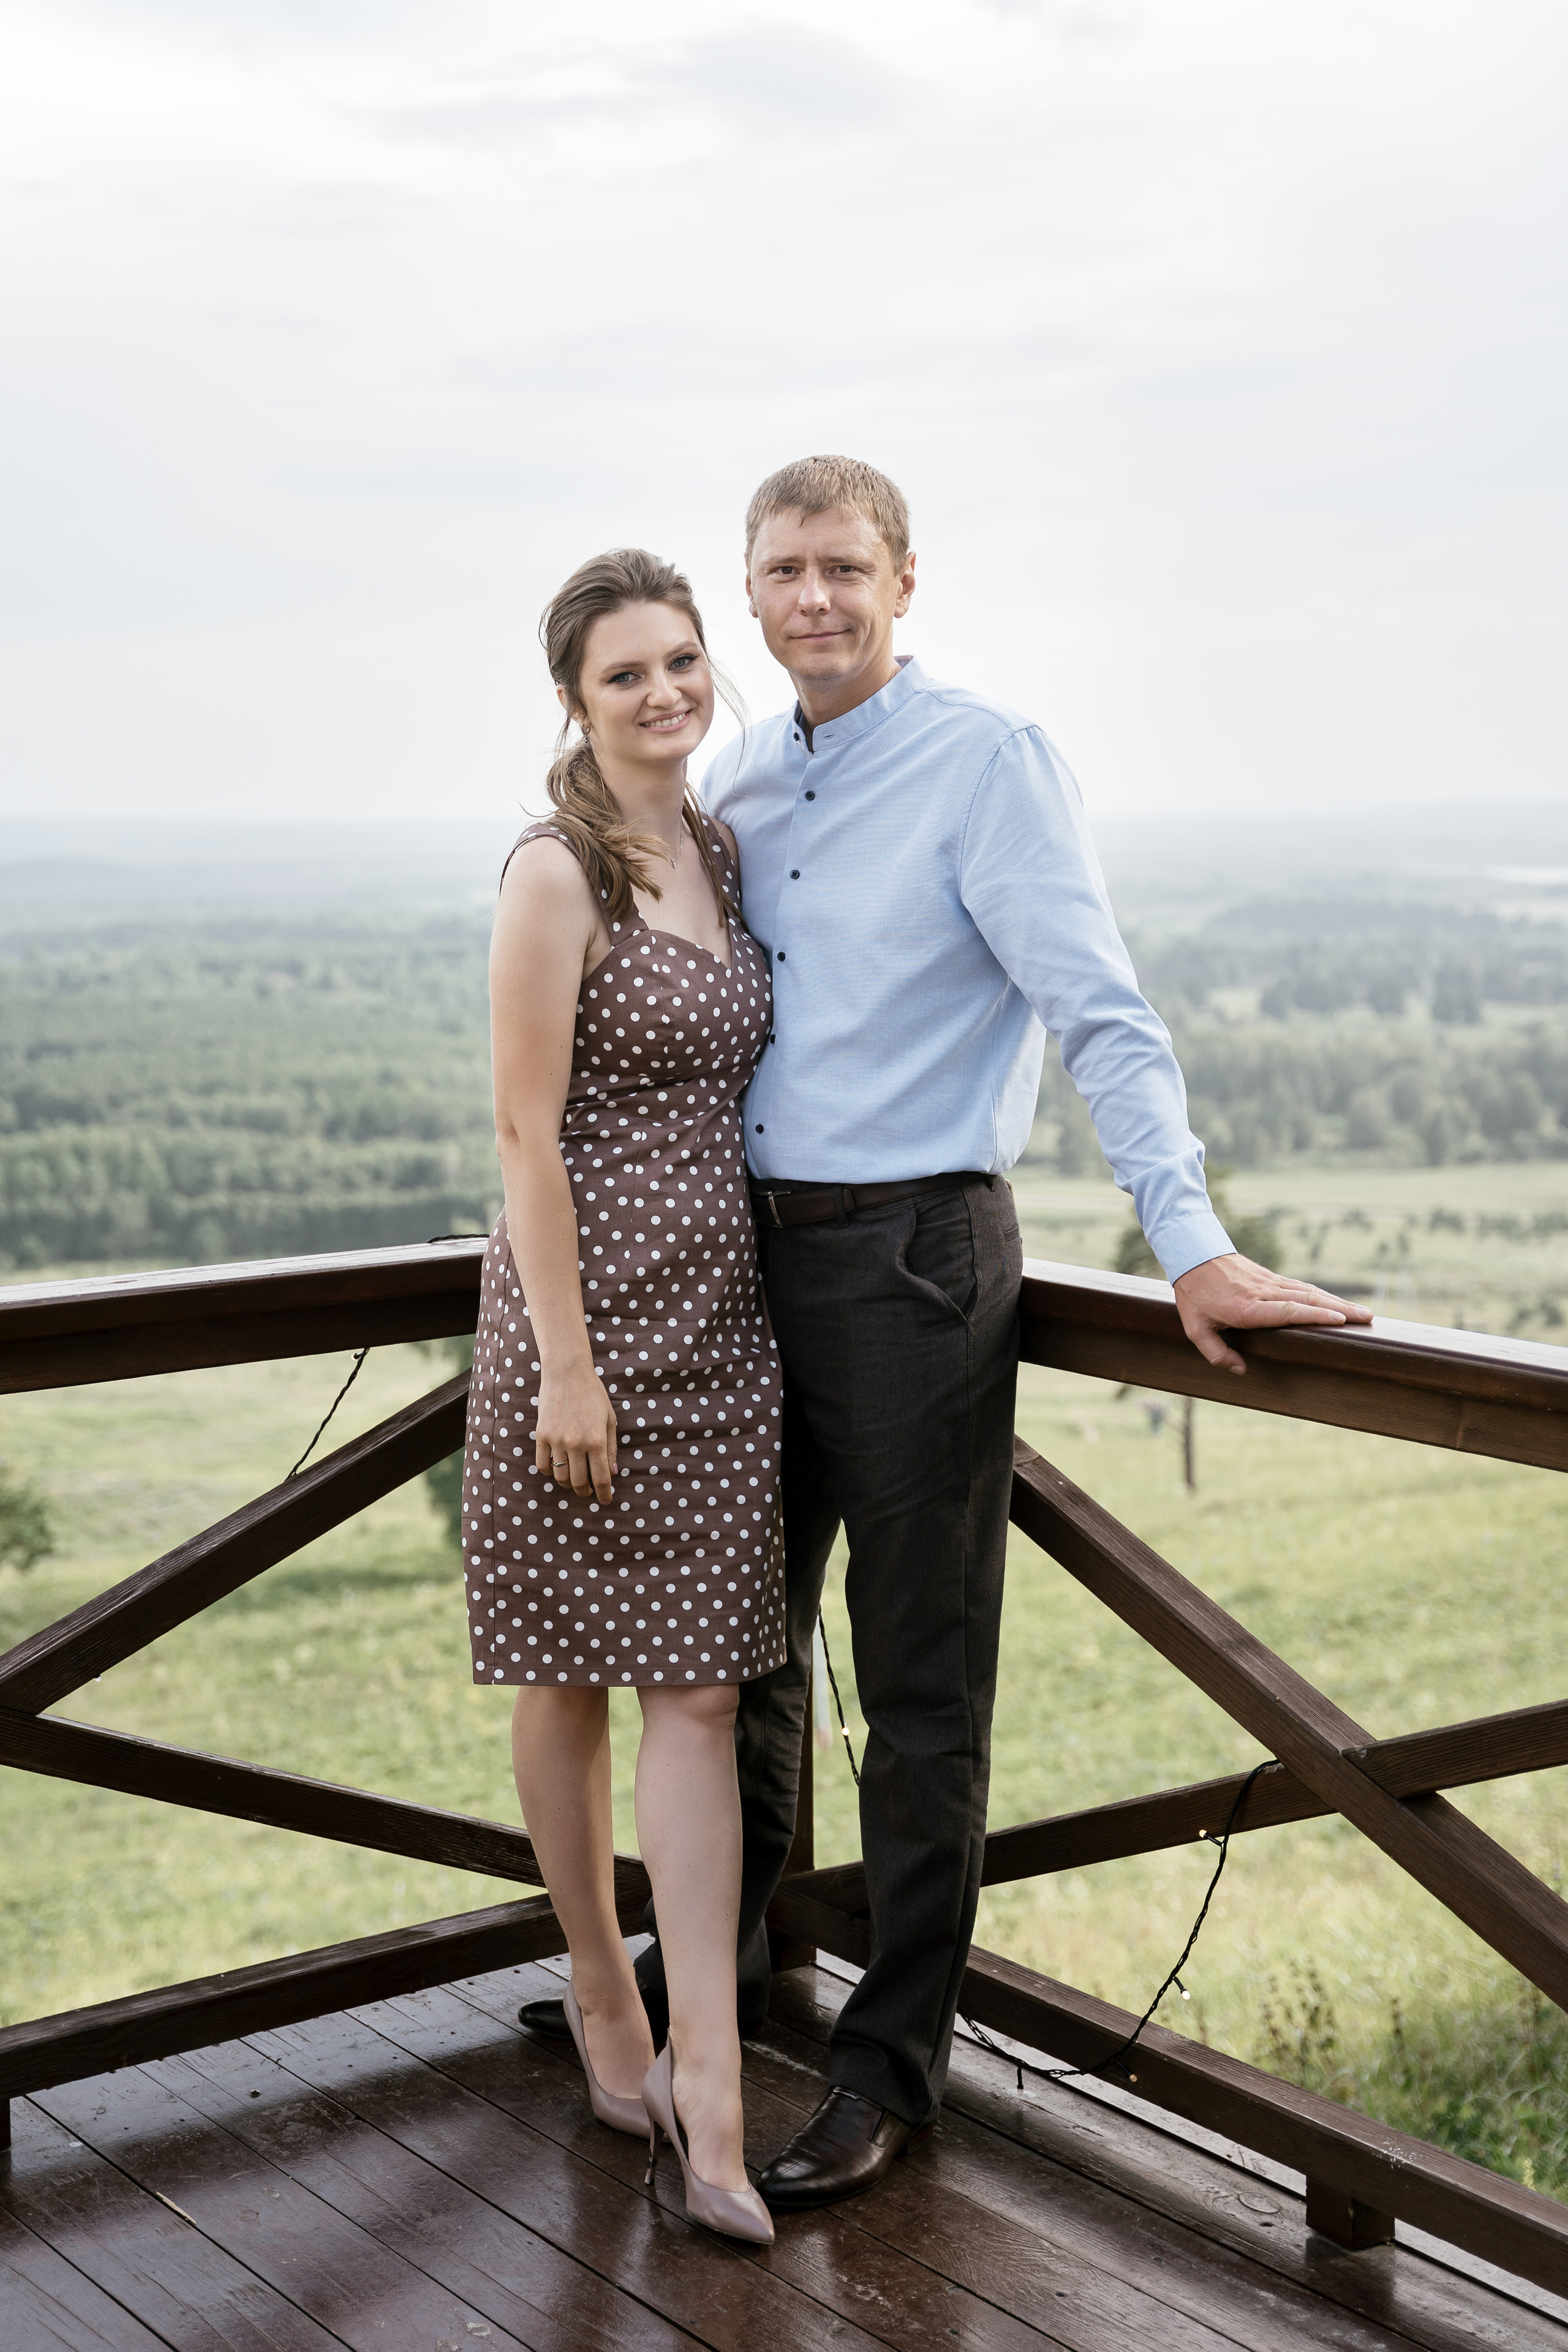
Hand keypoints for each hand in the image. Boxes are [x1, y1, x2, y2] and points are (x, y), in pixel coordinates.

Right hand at [534, 1361, 616, 1502]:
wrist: (567, 1373)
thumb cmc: (593, 1394)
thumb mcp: (609, 1419)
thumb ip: (611, 1448)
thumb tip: (612, 1473)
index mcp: (596, 1440)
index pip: (600, 1478)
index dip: (604, 1493)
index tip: (606, 1500)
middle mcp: (576, 1444)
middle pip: (578, 1482)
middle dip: (585, 1492)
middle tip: (588, 1491)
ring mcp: (556, 1440)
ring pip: (560, 1477)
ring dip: (568, 1485)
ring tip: (573, 1482)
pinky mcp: (542, 1435)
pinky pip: (543, 1464)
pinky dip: (550, 1472)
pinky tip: (557, 1469)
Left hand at [1172, 1253, 1371, 1375]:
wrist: (1193, 1253)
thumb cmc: (1194, 1294)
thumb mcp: (1195, 1328)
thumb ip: (1216, 1352)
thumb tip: (1240, 1369)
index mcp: (1246, 1308)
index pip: (1286, 1311)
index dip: (1314, 1315)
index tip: (1339, 1319)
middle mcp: (1263, 1293)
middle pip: (1306, 1300)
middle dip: (1339, 1309)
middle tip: (1367, 1318)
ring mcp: (1269, 1282)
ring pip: (1308, 1292)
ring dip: (1337, 1301)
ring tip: (1363, 1312)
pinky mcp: (1271, 1277)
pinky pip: (1301, 1286)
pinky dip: (1323, 1295)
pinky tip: (1338, 1302)